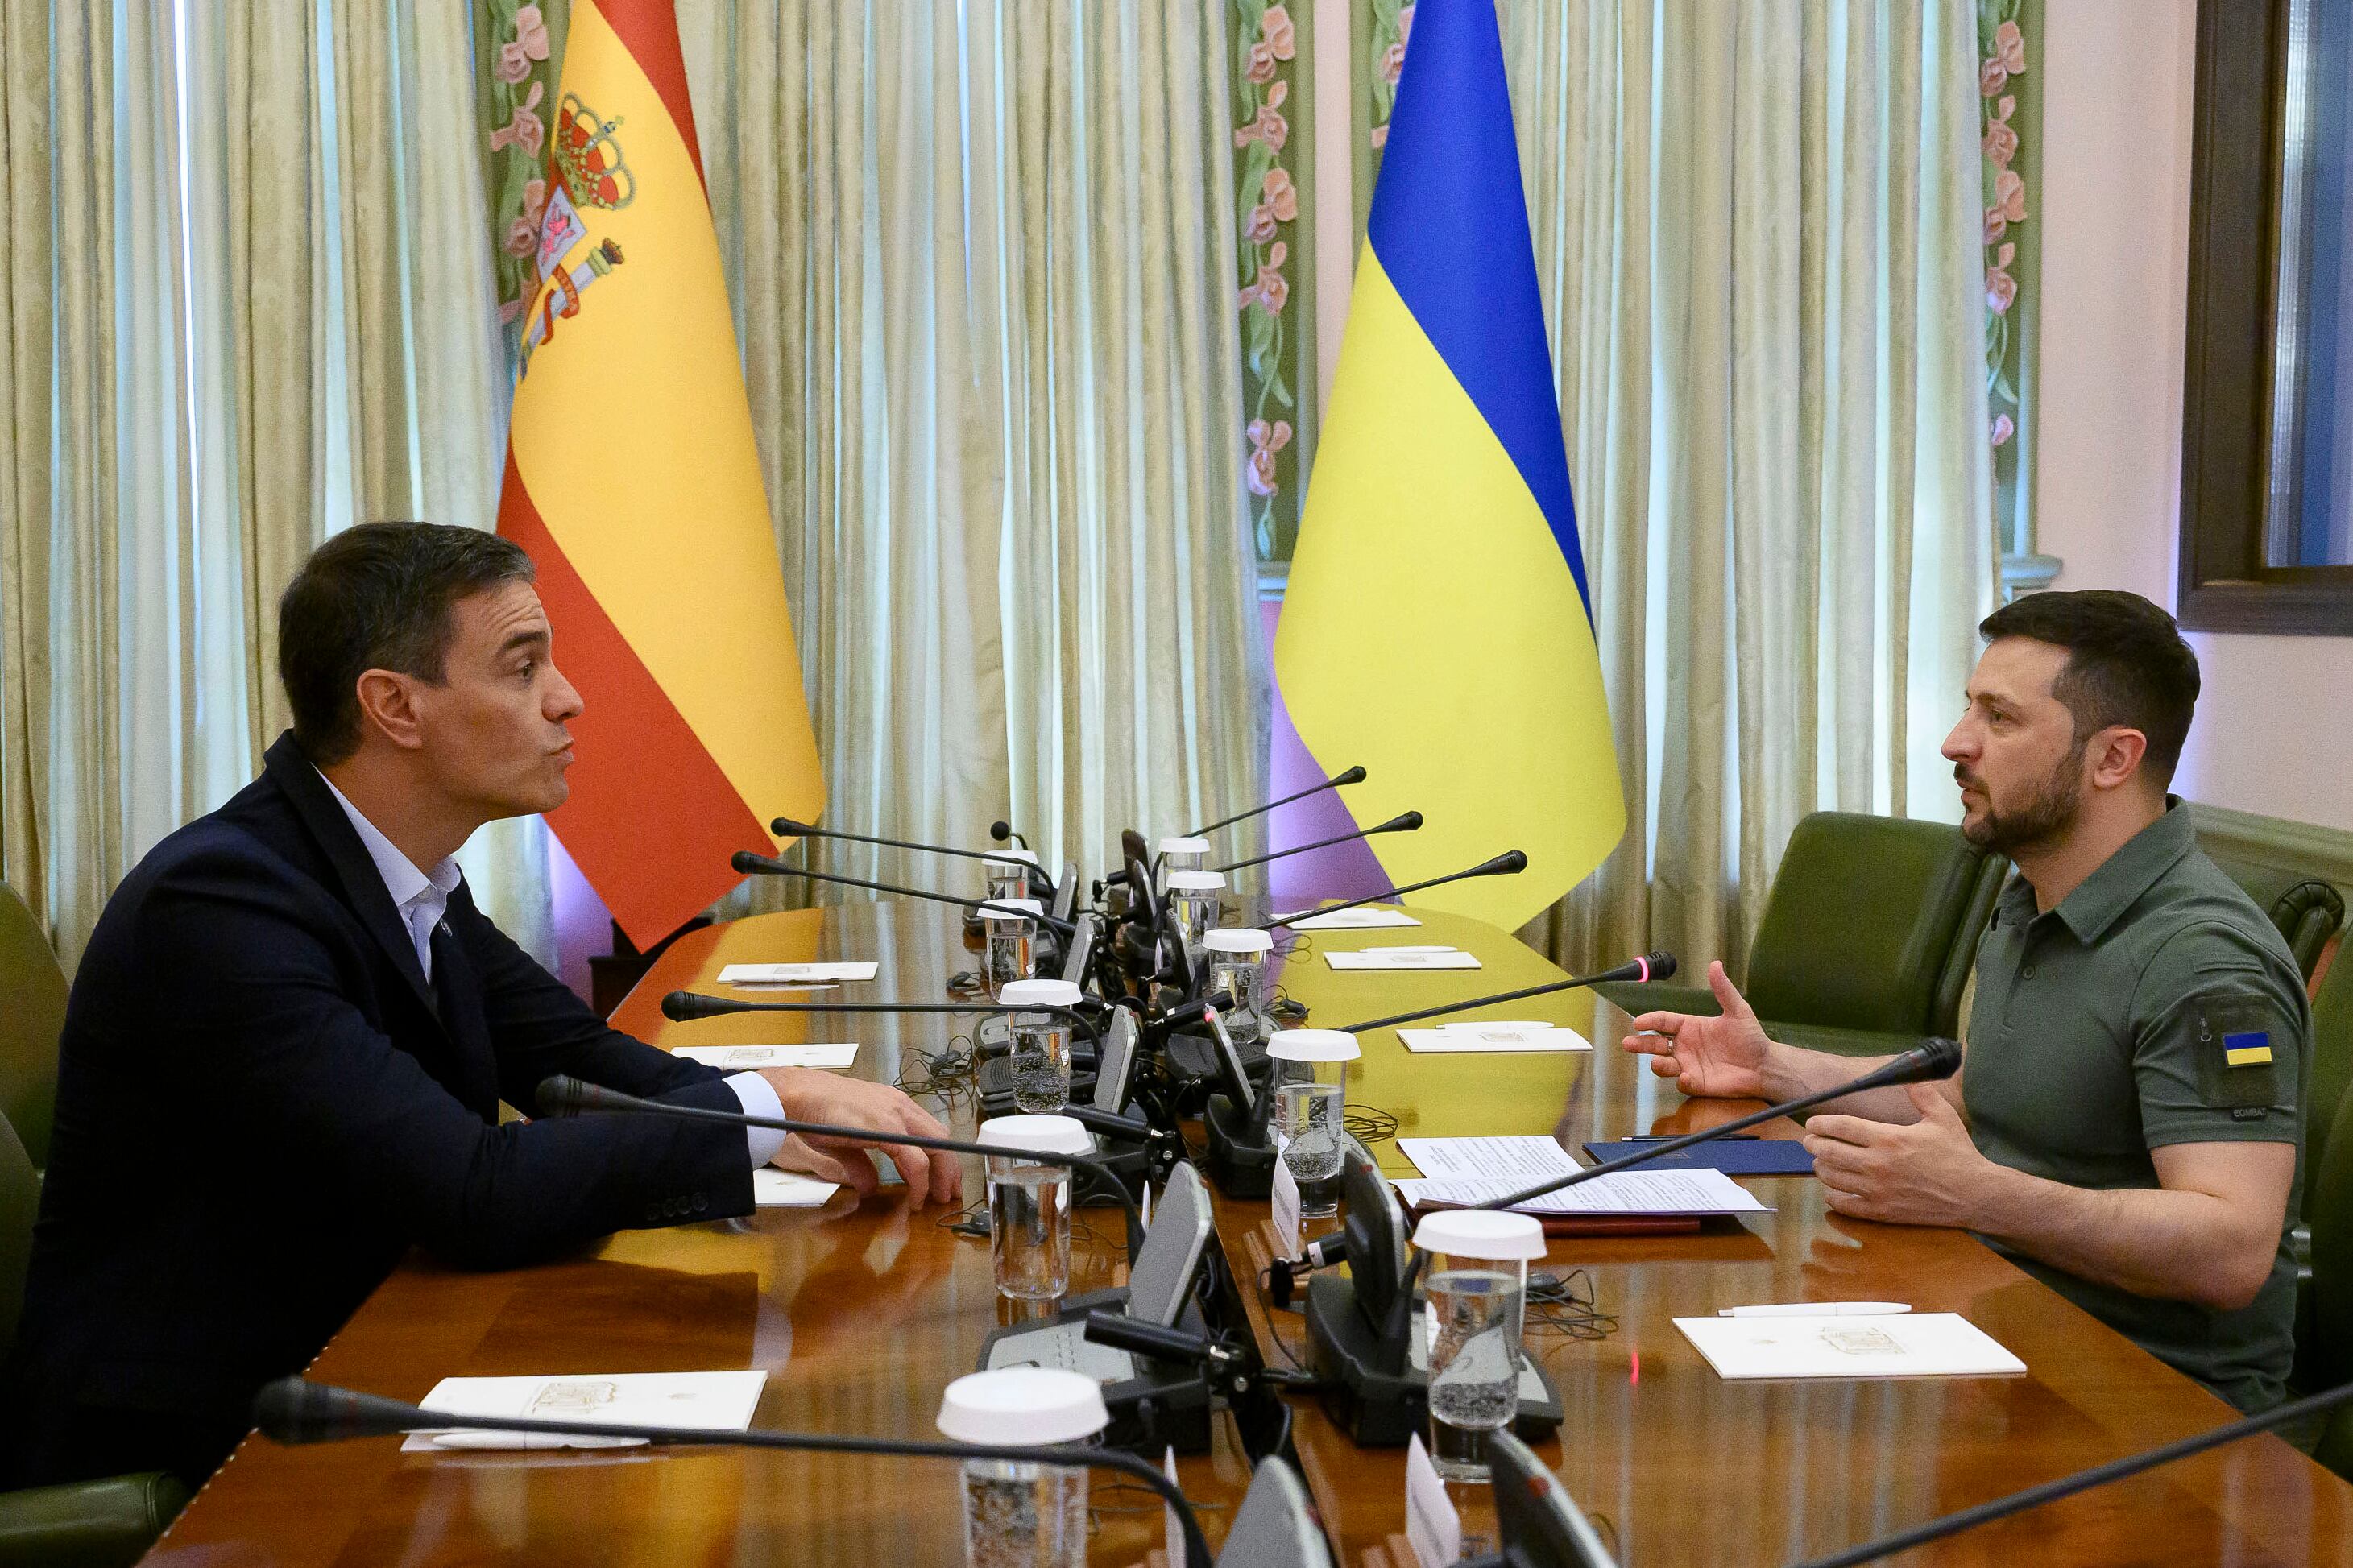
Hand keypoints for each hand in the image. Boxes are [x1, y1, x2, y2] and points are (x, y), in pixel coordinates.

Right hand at [757, 1069, 963, 1208]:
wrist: (798, 1096)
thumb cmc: (816, 1114)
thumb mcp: (845, 1144)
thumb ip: (861, 1164)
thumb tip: (870, 1187)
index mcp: (895, 1106)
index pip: (931, 1132)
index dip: (943, 1157)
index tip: (944, 1180)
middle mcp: (901, 1107)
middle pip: (942, 1140)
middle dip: (950, 1169)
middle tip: (949, 1193)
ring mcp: (897, 1115)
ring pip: (937, 1147)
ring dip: (941, 1176)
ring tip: (939, 1198)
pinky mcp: (888, 1128)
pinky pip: (916, 1159)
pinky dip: (920, 1181)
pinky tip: (915, 1197)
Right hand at [1618, 961, 1772, 1098]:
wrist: (1764, 1066)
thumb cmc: (1751, 1037)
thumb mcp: (1738, 1010)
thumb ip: (1723, 989)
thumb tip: (1715, 964)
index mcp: (1690, 1026)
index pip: (1664, 1021)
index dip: (1650, 1020)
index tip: (1638, 1022)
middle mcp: (1685, 1046)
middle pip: (1655, 1044)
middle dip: (1640, 1044)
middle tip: (1628, 1043)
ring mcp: (1689, 1065)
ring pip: (1664, 1064)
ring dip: (1658, 1063)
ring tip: (1658, 1062)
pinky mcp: (1697, 1083)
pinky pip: (1682, 1083)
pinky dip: (1681, 1081)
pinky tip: (1686, 1076)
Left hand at [1801, 1083, 1994, 1227]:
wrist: (1976, 1194)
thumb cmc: (1958, 1154)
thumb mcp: (1942, 1116)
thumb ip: (1920, 1094)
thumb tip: (1907, 1076)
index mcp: (1888, 1138)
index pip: (1841, 1127)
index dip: (1820, 1123)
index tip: (1812, 1122)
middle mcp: (1878, 1164)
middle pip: (1829, 1152)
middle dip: (1813, 1144)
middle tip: (1809, 1140)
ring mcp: (1878, 1190)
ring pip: (1832, 1178)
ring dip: (1821, 1168)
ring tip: (1821, 1161)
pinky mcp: (1883, 1212)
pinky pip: (1845, 1205)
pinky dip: (1833, 1196)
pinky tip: (1833, 1190)